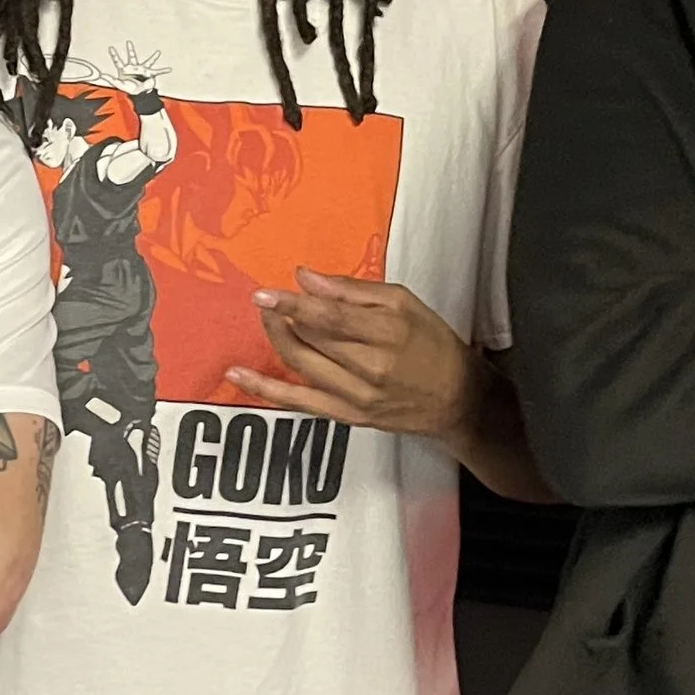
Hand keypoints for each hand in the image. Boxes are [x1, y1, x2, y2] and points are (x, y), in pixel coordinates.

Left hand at [105, 41, 170, 93]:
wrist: (140, 94)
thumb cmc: (129, 88)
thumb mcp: (119, 85)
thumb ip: (111, 80)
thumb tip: (102, 75)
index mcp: (125, 70)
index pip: (118, 61)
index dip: (114, 55)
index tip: (110, 48)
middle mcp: (133, 67)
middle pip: (131, 57)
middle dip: (130, 50)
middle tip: (128, 42)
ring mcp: (142, 70)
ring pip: (147, 62)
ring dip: (153, 58)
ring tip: (158, 52)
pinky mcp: (149, 74)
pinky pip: (157, 72)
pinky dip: (163, 71)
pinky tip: (169, 69)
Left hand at [228, 270, 482, 452]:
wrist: (456, 399)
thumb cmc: (432, 344)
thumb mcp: (405, 303)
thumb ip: (353, 290)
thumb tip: (306, 278)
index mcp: (387, 333)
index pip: (329, 317)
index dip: (292, 305)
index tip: (263, 293)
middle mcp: (370, 367)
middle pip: (311, 339)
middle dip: (282, 318)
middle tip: (267, 301)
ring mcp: (356, 397)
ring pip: (301, 365)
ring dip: (276, 340)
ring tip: (266, 320)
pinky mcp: (347, 417)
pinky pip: (298, 402)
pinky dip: (265, 388)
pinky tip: (238, 374)